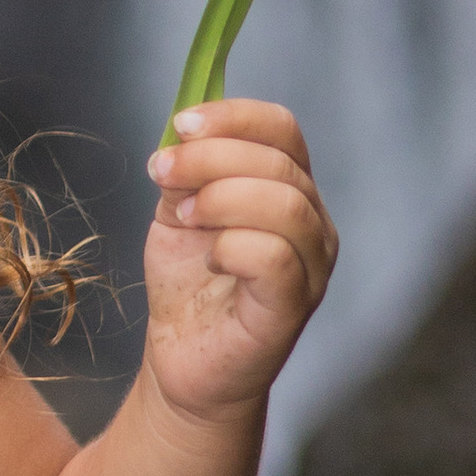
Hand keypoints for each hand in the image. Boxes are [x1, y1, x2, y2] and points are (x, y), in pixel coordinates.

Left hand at [141, 98, 336, 425]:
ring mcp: (311, 266)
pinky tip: (208, 258)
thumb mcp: (179, 211)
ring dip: (221, 198)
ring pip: (286, 205)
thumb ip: (185, 172)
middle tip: (162, 171)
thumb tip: (180, 132)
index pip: (284, 129)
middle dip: (210, 157)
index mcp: (289, 189)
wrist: (183, 359)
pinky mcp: (294, 307)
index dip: (235, 117)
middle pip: (280, 163)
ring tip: (184, 218)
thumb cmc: (189, 285)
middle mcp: (313, 223)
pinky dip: (231, 246)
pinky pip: (275, 258)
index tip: (182, 124)